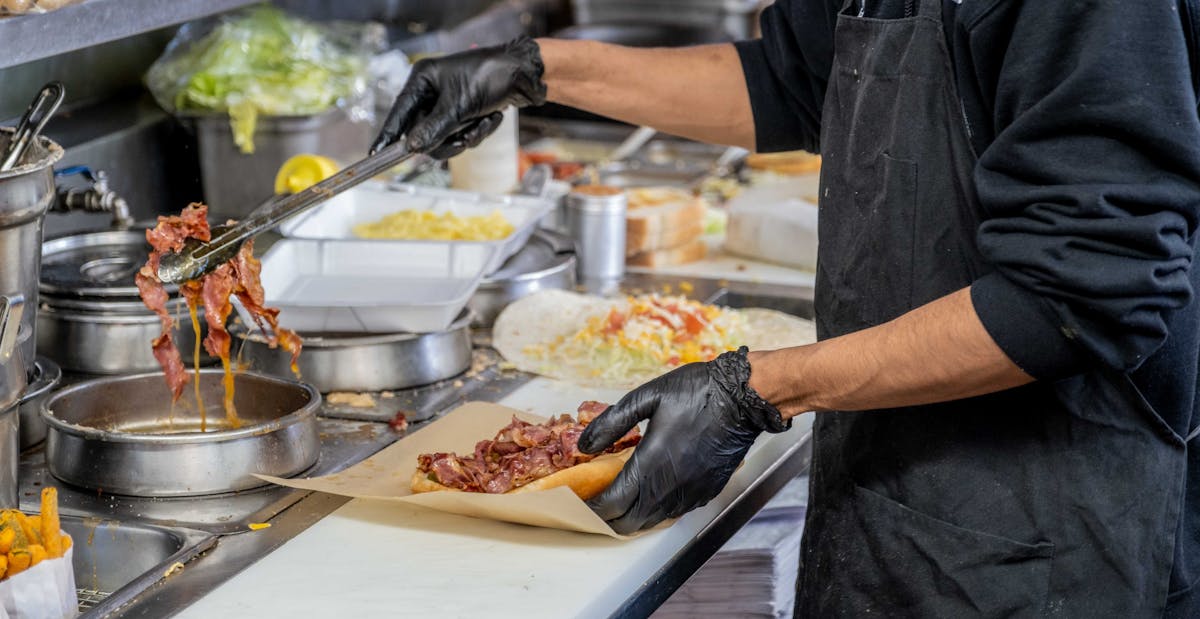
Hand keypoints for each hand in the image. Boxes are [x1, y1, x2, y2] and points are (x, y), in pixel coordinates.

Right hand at [370, 36, 546, 157]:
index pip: (399, 113)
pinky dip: (478, 132)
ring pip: (445, 138)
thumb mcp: (459, 106)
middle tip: (463, 141)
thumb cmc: (490, 77)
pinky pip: (462, 135)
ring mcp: (448, 104)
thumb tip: (412, 147)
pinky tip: (492, 118)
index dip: (389, 134)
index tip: (375, 154)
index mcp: (423, 80)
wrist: (526, 75)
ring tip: (484, 123)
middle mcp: (432, 91)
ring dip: (467, 137)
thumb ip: (434, 129)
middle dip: (447, 139)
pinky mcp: (465, 113)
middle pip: (423, 132)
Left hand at [578, 347, 789, 533]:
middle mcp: (670, 486)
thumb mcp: (648, 397)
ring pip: (652, 521)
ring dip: (631, 517)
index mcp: (652, 463)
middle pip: (630, 522)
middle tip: (593, 506)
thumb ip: (612, 422)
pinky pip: (674, 513)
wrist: (742, 398)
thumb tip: (583, 446)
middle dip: (607, 519)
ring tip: (617, 503)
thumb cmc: (695, 392)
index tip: (578, 503)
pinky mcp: (706, 492)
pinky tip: (649, 496)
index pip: (613, 504)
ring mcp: (691, 493)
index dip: (592, 508)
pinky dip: (655, 512)